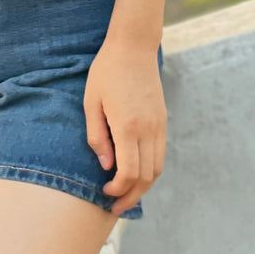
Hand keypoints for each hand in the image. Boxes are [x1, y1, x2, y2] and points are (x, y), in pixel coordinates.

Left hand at [83, 36, 165, 216]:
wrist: (133, 46)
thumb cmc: (106, 71)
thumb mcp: (91, 101)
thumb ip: (97, 136)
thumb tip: (106, 166)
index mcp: (128, 126)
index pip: (128, 173)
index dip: (118, 190)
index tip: (104, 193)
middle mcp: (148, 129)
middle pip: (146, 177)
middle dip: (130, 197)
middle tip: (114, 207)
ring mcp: (159, 125)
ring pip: (157, 169)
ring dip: (143, 187)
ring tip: (125, 194)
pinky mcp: (163, 120)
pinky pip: (160, 154)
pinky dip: (150, 170)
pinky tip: (136, 173)